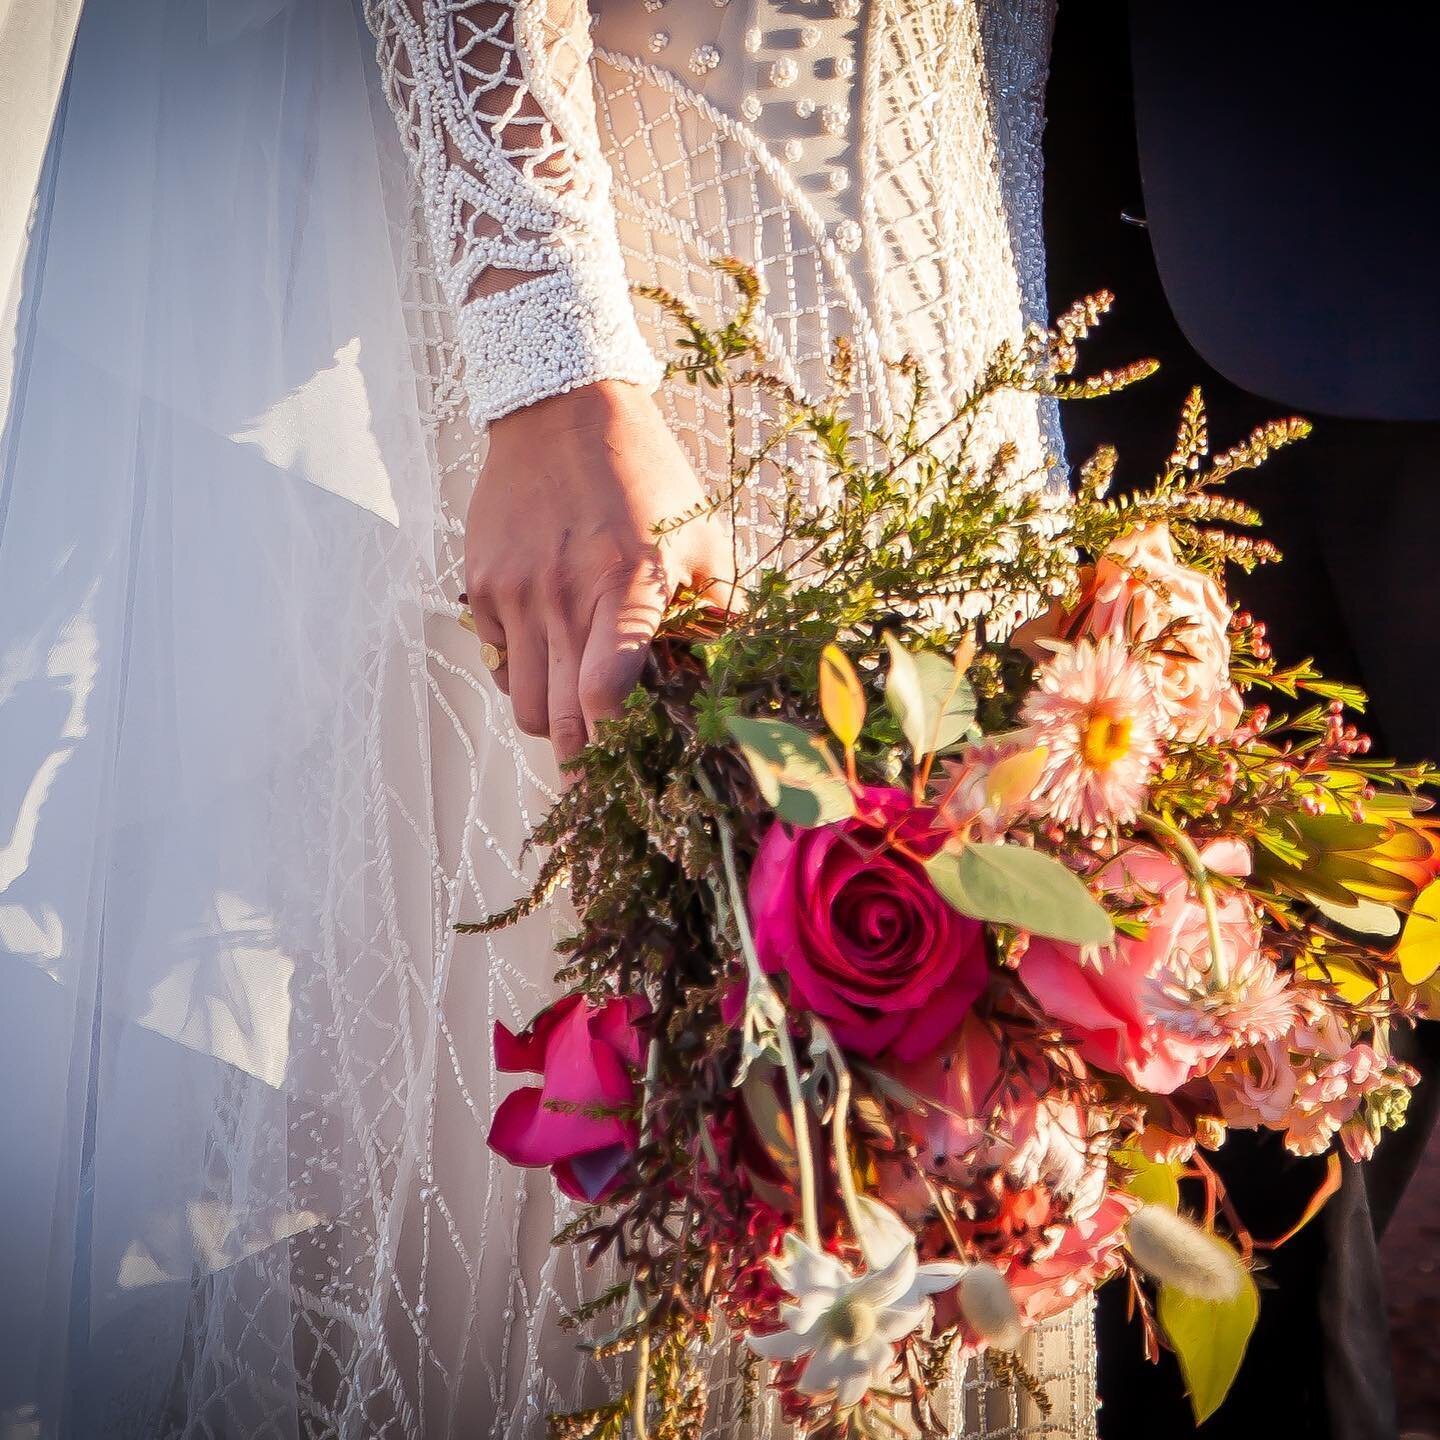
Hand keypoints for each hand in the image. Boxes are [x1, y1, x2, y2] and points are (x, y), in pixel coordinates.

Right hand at [466, 380, 732, 764]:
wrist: (562, 410)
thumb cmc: (644, 475)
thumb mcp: (701, 534)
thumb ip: (720, 607)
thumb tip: (735, 668)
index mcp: (628, 586)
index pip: (605, 693)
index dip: (616, 738)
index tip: (633, 751)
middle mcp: (563, 596)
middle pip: (557, 719)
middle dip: (582, 756)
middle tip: (603, 766)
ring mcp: (515, 592)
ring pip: (521, 704)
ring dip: (549, 723)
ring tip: (574, 716)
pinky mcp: (482, 584)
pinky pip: (497, 662)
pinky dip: (520, 677)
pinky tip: (548, 660)